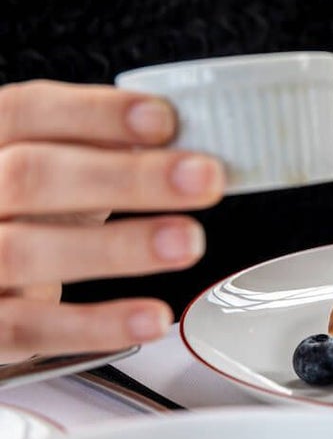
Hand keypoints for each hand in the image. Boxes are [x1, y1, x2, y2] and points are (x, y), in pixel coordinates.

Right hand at [0, 80, 224, 362]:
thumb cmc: (24, 218)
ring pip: (26, 250)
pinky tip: (151, 315)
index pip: (26, 112)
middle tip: (203, 179)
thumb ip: (102, 153)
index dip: (94, 113)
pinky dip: (97, 323)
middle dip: (127, 177)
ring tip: (186, 241)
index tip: (164, 119)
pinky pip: (31, 326)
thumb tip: (187, 151)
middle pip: (31, 176)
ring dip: (118, 247)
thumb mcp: (54, 171)